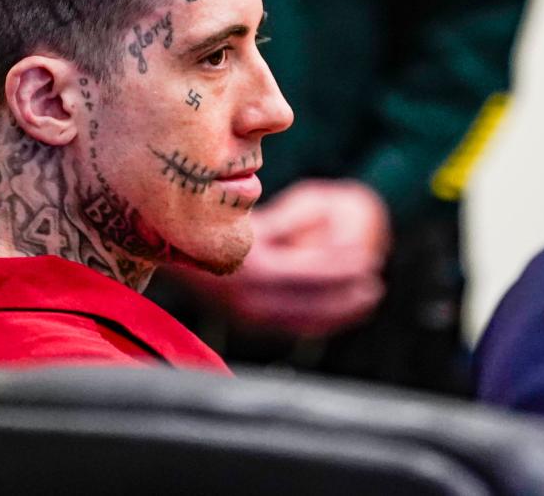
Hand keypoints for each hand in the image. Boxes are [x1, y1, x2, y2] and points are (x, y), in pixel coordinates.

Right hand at [181, 179, 390, 337]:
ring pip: (303, 319)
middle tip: (378, 284)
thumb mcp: (255, 217)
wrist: (166, 243)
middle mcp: (249, 296)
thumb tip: (334, 223)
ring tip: (367, 300)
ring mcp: (245, 314)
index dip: (343, 264)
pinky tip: (339, 313)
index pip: (311, 270)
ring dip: (338, 311)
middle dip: (348, 294)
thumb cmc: (216, 219)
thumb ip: (290, 223)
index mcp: (255, 265)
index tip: (370, 257)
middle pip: (312, 300)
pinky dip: (318, 320)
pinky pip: (290, 326)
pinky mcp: (244, 322)